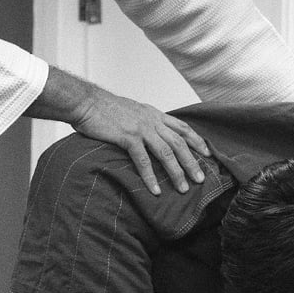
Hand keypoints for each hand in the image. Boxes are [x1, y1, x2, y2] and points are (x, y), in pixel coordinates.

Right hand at [27, 67, 209, 195]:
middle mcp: (151, 120)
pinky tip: (156, 189)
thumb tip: (153, 136)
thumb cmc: (104, 109)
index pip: (182, 127)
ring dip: (176, 171)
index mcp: (154, 114)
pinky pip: (143, 160)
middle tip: (200, 179)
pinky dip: (150, 176)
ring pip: (166, 152)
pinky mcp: (127, 137)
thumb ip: (146, 122)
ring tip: (183, 188)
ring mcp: (140, 128)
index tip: (208, 154)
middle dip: (192, 161)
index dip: (197, 141)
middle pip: (179, 142)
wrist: (85, 102)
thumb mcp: (132, 111)